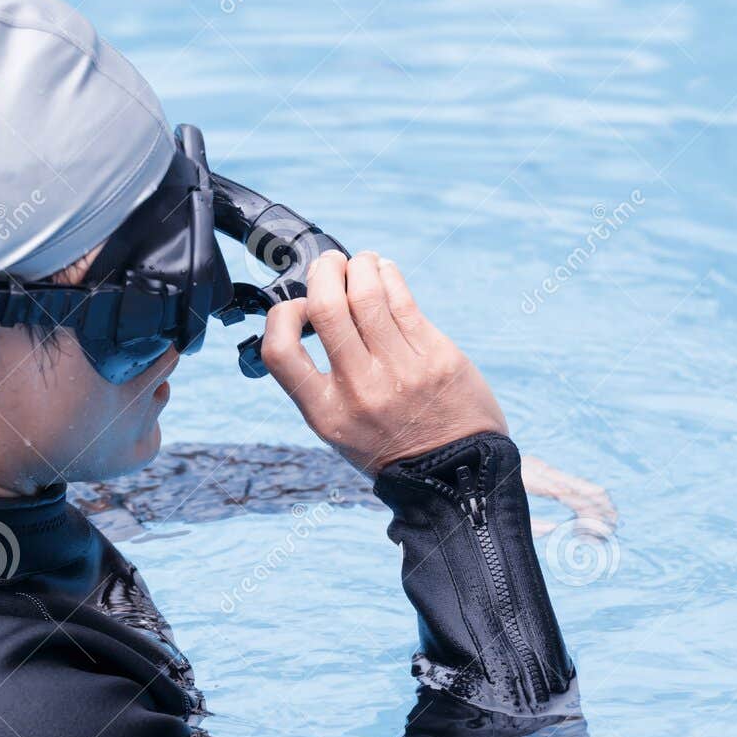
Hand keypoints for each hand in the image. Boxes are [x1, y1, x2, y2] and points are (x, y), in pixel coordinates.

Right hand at [260, 250, 508, 473]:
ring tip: (361, 263)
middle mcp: (359, 390)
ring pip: (368, 295)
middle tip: (330, 264)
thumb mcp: (339, 429)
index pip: (280, 350)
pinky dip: (389, 276)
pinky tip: (386, 272)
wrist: (456, 472)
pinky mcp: (436, 356)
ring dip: (360, 265)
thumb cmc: (391, 445)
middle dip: (325, 272)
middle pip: (327, 308)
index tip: (297, 307)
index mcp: (326, 413)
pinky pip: (403, 301)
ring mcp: (400, 371)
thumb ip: (318, 380)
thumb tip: (311, 310)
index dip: (282, 315)